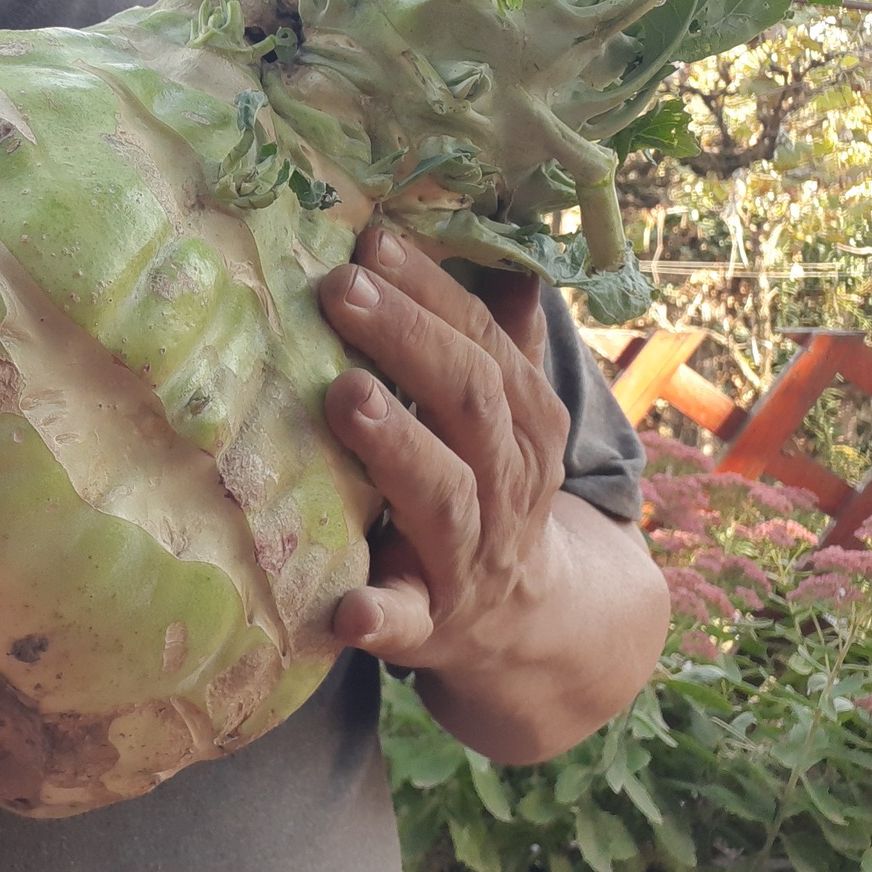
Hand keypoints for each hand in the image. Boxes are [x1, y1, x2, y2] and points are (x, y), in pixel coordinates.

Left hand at [316, 227, 571, 673]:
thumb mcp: (508, 422)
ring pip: (447, 501)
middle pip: (471, 411)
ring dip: (397, 447)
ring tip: (343, 393)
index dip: (436, 297)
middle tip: (341, 289)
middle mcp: (509, 492)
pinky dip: (380, 616)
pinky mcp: (429, 629)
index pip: (489, 353)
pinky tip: (345, 607)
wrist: (530, 628)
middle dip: (410, 344)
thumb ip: (501, 342)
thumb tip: (505, 250)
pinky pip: (408, 624)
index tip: (373, 242)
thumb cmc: (490, 494)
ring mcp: (470, 564)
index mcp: (527, 434)